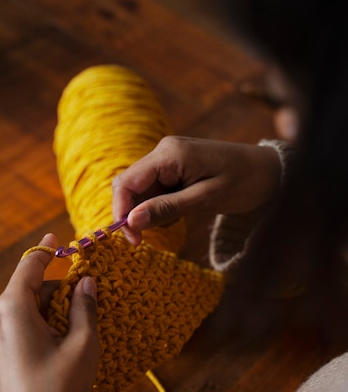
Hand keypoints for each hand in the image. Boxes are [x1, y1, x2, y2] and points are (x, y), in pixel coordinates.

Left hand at [0, 234, 99, 391]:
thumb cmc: (60, 388)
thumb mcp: (81, 344)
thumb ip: (84, 307)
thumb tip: (87, 282)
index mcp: (12, 308)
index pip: (29, 267)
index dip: (46, 251)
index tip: (57, 238)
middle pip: (28, 288)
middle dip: (56, 286)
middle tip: (85, 288)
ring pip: (25, 308)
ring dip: (50, 307)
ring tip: (79, 318)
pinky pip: (19, 326)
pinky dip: (41, 322)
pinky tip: (62, 336)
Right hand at [112, 135, 281, 244]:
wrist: (271, 172)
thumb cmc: (244, 183)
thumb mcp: (206, 200)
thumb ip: (167, 209)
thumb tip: (131, 222)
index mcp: (170, 154)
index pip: (127, 182)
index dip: (121, 211)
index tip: (132, 239)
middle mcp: (164, 152)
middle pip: (129, 186)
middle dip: (133, 214)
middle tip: (145, 240)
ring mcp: (168, 159)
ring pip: (141, 191)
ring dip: (149, 212)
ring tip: (179, 219)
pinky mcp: (174, 168)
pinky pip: (155, 191)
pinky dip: (161, 207)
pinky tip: (183, 211)